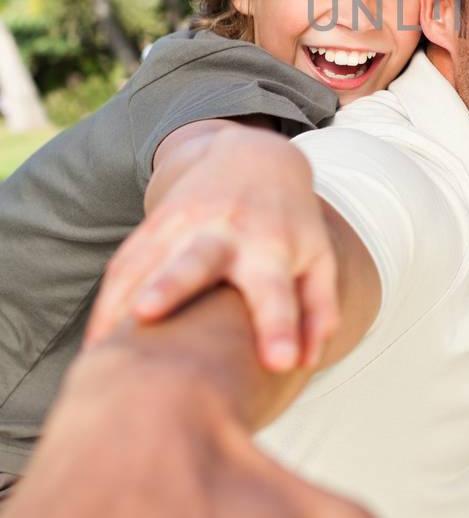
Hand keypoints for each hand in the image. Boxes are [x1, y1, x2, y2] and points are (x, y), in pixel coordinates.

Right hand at [83, 129, 337, 372]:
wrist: (256, 154)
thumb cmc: (291, 223)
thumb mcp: (318, 258)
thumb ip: (320, 310)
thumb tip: (306, 363)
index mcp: (273, 247)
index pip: (278, 291)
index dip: (280, 326)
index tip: (281, 362)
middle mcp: (226, 233)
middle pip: (196, 262)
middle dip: (171, 285)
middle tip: (149, 313)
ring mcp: (184, 224)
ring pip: (147, 263)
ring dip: (122, 300)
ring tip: (104, 349)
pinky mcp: (155, 224)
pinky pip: (125, 265)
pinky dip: (109, 303)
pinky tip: (99, 343)